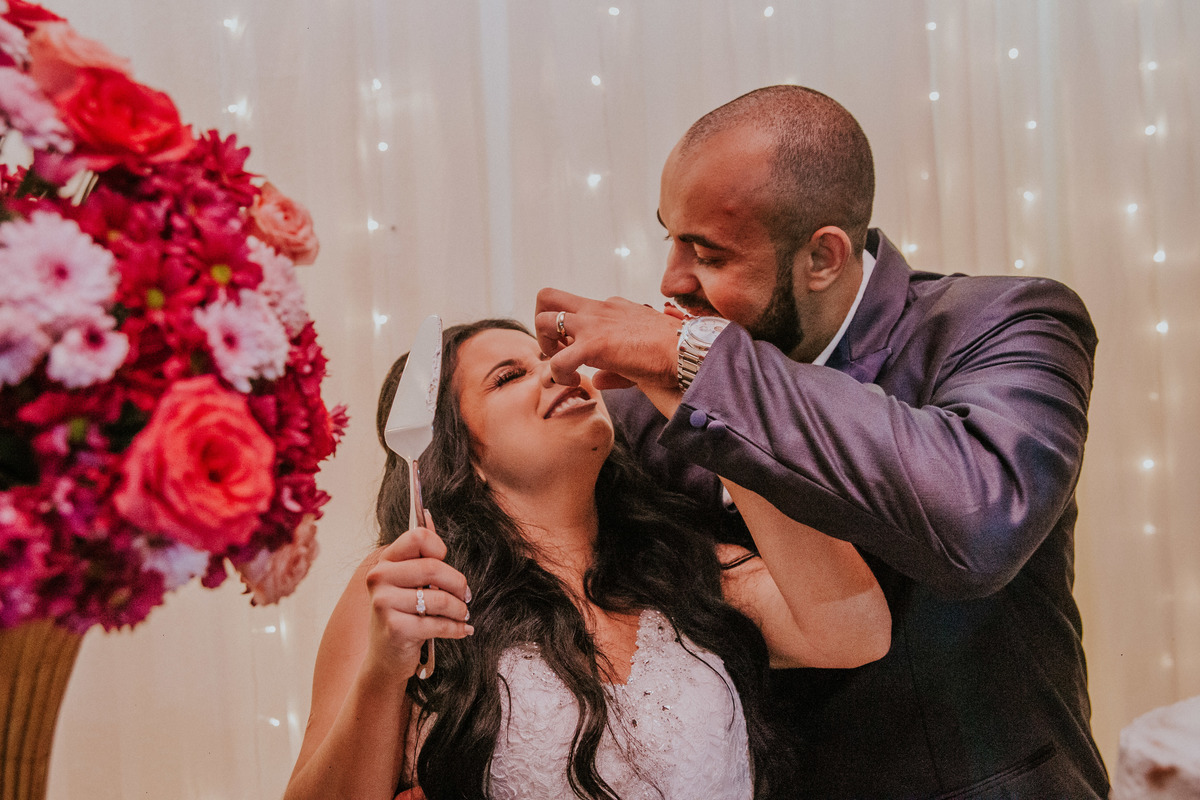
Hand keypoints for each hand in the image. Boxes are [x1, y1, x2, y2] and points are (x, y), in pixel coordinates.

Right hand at [362, 515, 472, 681]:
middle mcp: (379, 578)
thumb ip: (418, 552)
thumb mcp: (406, 581)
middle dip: (458, 584)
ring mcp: (384, 604)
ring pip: (439, 598)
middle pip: (433, 567)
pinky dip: (457, 628)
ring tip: (463, 614)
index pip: (418, 537)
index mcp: (384, 561)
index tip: (445, 564)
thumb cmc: (402, 615)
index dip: (440, 549)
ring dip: (460, 609)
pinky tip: (463, 630)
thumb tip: (428, 515)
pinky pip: (438, 624)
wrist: (385, 657)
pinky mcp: (395, 629)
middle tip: (466, 595)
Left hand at [534, 287, 682, 390]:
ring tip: (562, 369)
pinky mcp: (595, 345)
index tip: (575, 353)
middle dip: (542, 326)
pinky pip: (557, 360)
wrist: (688, 349)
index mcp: (611, 308)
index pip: (576, 308)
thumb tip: (597, 379)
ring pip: (543, 320)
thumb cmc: (673, 353)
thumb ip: (614, 367)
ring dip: (544, 347)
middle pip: (548, 297)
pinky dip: (558, 375)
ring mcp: (594, 324)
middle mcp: (598, 309)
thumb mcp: (640, 355)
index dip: (568, 332)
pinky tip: (574, 383)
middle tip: (555, 352)